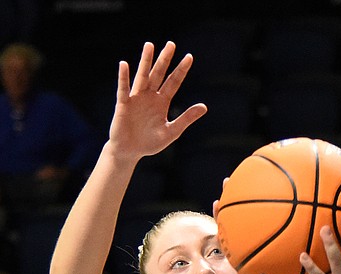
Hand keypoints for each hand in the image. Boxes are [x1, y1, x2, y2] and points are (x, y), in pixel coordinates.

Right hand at [107, 41, 205, 161]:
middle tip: (171, 44)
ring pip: (142, 76)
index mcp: (162, 102)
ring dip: (145, 61)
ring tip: (150, 45)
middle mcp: (149, 96)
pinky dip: (124, 77)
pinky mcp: (123, 104)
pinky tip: (124, 64)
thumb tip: (204, 106)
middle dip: (165, 59)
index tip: (189, 57)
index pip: (174, 82)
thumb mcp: (172, 131)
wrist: (130, 151)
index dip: (181, 70)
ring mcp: (136, 98)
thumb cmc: (150, 142)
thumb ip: (187, 118)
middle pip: (159, 74)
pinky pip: (123, 89)